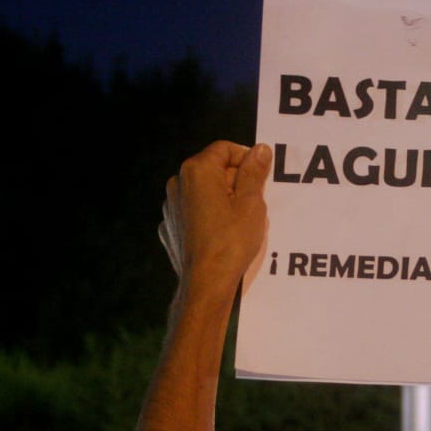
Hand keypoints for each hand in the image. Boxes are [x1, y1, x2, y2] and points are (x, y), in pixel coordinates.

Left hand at [159, 141, 271, 291]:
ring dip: (223, 198)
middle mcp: (178, 182)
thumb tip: (260, 149)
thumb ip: (254, 172)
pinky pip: (194, 209)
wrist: (206, 282)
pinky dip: (209, 214)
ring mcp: (171, 205)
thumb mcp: (252, 204)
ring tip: (239, 221)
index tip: (260, 179)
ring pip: (204, 190)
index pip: (224, 148)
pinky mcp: (170, 225)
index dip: (246, 159)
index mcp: (197, 171)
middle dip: (235, 180)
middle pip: (213, 168)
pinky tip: (221, 233)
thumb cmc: (231, 241)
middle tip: (253, 204)